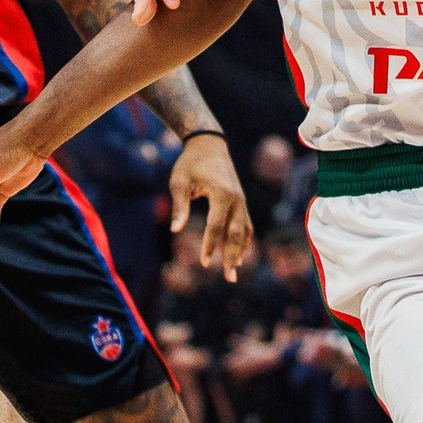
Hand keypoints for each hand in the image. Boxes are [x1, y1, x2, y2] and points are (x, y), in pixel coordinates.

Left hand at [169, 132, 252, 278]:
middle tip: (228, 278)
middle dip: (232, 256)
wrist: (209, 145)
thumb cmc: (191, 163)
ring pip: (245, 232)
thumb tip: (175, 231)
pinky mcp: (241, 203)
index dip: (209, 245)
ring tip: (233, 274)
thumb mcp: (179, 181)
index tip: (203, 263)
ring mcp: (242, 201)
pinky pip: (246, 226)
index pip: (216, 225)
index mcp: (221, 193)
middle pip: (237, 233)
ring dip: (240, 253)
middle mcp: (236, 199)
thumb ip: (179, 206)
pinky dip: (243, 242)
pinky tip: (238, 257)